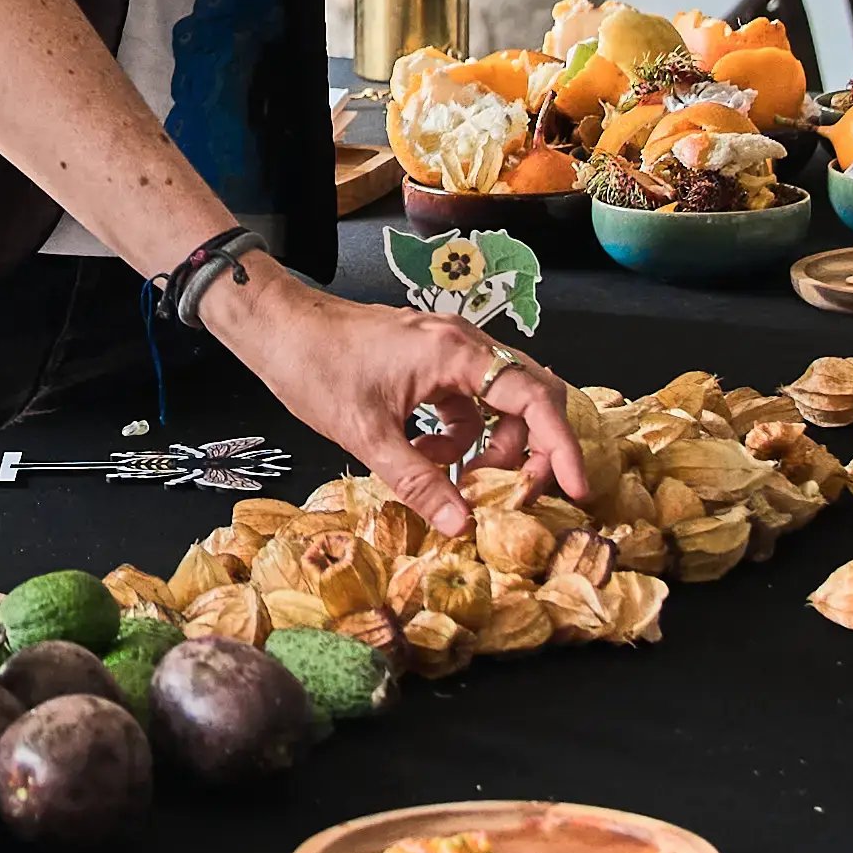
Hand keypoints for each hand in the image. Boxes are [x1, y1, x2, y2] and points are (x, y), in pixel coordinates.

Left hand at [209, 273, 591, 520]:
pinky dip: (458, 437)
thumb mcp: (367, 436)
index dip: (561, 446)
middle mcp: (464, 345)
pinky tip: (426, 459)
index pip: (534, 398)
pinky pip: (467, 404)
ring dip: (487, 448)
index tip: (574, 489)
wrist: (278, 327)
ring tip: (452, 482)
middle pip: (528, 399)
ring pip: (498, 405)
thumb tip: (462, 525)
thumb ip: (419, 481)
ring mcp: (449, 351)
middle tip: (513, 496)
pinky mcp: (432, 362)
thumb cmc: (316, 368)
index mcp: (457, 354)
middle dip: (529, 451)